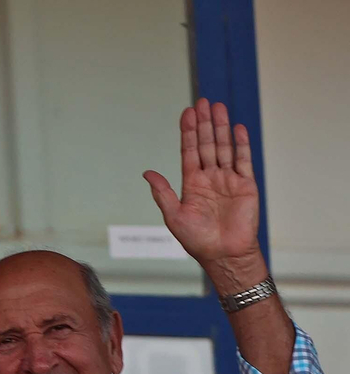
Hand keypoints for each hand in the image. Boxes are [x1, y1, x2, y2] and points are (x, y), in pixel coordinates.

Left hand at [144, 99, 264, 289]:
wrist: (224, 253)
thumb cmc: (197, 240)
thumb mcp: (174, 216)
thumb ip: (163, 193)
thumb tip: (147, 173)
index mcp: (191, 184)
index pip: (189, 151)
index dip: (188, 132)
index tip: (187, 112)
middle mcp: (209, 178)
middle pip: (206, 144)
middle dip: (204, 123)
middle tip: (203, 101)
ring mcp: (228, 179)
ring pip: (224, 147)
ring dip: (222, 128)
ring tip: (219, 107)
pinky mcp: (246, 184)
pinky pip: (243, 160)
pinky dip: (241, 144)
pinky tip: (238, 128)